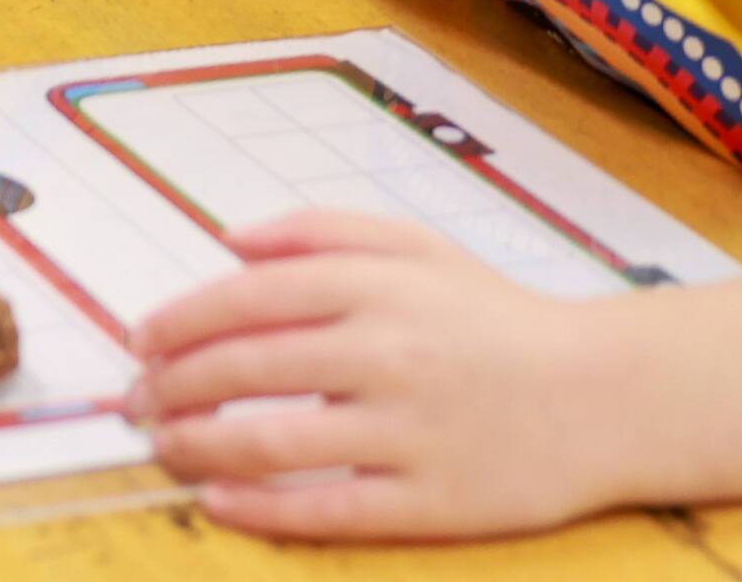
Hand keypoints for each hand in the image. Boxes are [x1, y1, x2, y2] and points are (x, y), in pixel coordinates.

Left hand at [128, 209, 615, 540]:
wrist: (606, 394)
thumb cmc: (499, 318)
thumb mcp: (420, 248)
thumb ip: (322, 231)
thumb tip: (229, 239)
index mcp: (380, 285)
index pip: (249, 297)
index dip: (182, 319)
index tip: (141, 340)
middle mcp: (388, 352)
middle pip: (248, 367)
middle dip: (173, 385)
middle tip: (134, 401)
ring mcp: (409, 432)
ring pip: (273, 439)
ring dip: (199, 444)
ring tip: (162, 446)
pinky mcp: (433, 502)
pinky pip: (328, 509)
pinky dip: (261, 507)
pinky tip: (218, 500)